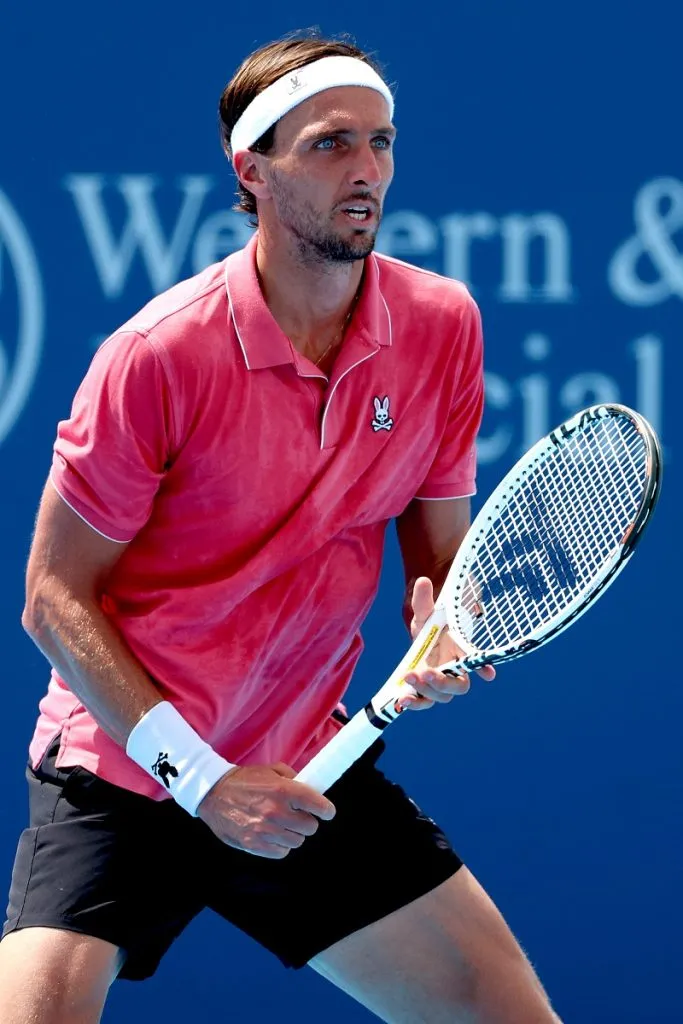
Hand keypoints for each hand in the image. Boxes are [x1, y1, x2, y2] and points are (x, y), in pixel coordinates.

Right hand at [197, 763, 335, 858]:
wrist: (213, 793)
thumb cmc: (244, 781)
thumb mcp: (271, 770)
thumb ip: (293, 779)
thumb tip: (312, 789)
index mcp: (283, 790)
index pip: (318, 806)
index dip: (326, 810)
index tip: (327, 812)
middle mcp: (276, 811)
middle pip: (310, 827)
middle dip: (307, 821)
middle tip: (299, 816)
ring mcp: (264, 831)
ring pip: (297, 842)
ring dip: (294, 834)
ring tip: (284, 825)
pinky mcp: (254, 845)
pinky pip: (281, 852)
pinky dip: (281, 846)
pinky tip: (274, 835)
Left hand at [400, 576, 495, 710]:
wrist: (423, 636)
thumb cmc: (431, 624)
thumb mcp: (425, 612)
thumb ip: (423, 600)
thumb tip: (422, 582)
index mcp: (461, 651)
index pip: (477, 661)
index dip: (484, 668)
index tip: (488, 673)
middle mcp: (454, 670)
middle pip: (458, 686)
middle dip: (442, 683)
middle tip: (426, 673)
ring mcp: (440, 681)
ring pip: (441, 696)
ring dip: (426, 693)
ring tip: (408, 683)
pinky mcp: (425, 690)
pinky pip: (424, 701)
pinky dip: (414, 704)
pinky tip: (401, 701)